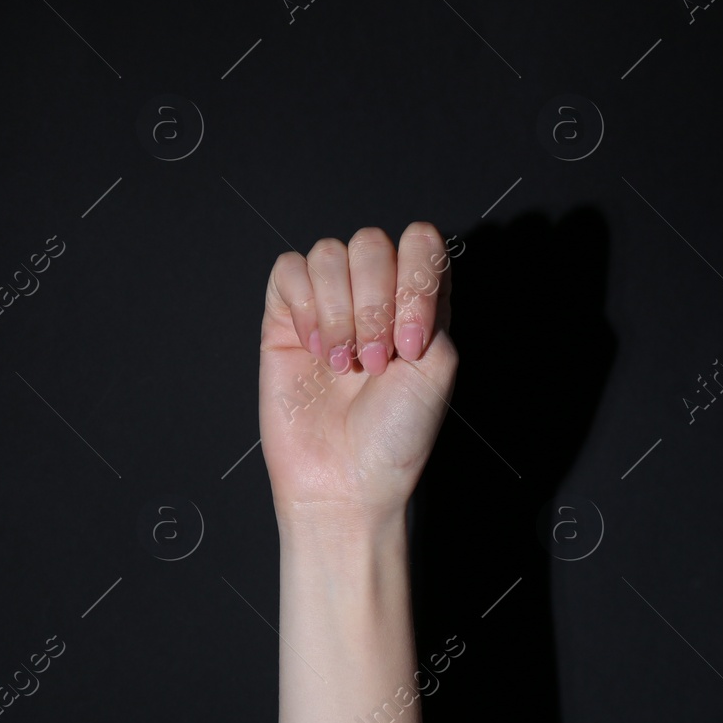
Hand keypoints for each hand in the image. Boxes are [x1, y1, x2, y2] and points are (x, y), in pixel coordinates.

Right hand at [259, 222, 457, 533]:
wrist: (345, 480)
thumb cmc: (395, 436)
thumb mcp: (438, 365)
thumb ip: (430, 301)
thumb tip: (396, 264)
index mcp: (418, 300)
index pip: (421, 241)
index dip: (415, 279)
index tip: (412, 342)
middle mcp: (373, 294)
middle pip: (371, 243)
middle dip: (374, 305)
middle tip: (375, 363)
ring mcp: (327, 303)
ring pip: (329, 253)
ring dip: (340, 312)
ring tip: (344, 364)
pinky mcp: (284, 318)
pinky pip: (289, 270)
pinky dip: (304, 307)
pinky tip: (315, 349)